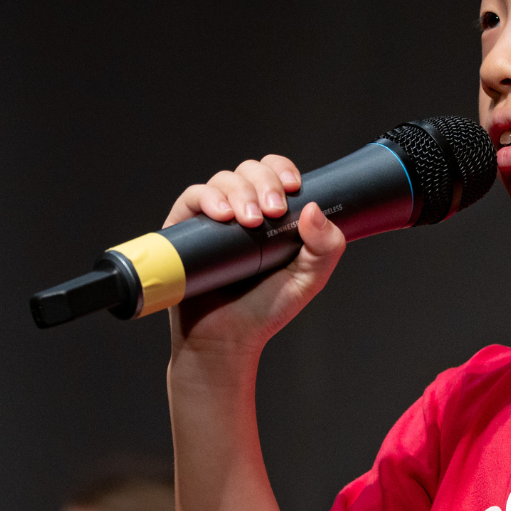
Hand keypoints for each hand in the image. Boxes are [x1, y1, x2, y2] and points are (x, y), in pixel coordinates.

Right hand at [162, 156, 346, 361]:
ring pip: (223, 180)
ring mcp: (211, 220)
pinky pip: (192, 198)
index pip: (275, 174)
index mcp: (270, 216)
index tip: (292, 187)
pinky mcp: (184, 230)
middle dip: (264, 183)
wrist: (225, 340)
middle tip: (272, 212)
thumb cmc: (265, 311)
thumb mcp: (308, 280)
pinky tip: (222, 215)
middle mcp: (240, 212)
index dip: (282, 170)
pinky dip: (208, 199)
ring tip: (248, 221)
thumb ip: (325, 248)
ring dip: (239, 192)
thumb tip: (313, 208)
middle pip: (250, 170)